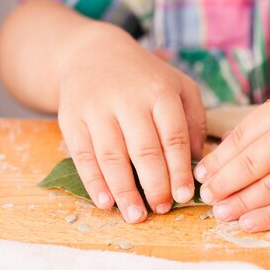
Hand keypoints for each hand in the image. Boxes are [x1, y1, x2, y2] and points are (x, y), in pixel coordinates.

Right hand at [58, 25, 205, 222]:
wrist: (91, 54)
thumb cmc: (144, 79)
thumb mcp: (177, 86)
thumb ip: (193, 120)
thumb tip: (197, 161)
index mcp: (159, 92)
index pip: (173, 137)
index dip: (179, 170)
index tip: (184, 196)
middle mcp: (128, 99)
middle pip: (144, 150)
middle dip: (155, 185)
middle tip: (161, 208)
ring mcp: (96, 109)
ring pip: (112, 156)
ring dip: (124, 191)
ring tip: (136, 216)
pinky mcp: (71, 119)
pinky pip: (83, 156)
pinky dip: (94, 183)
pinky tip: (106, 203)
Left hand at [193, 86, 269, 231]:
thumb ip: (260, 128)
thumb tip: (221, 158)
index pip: (240, 139)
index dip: (217, 161)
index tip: (201, 176)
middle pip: (250, 166)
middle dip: (222, 185)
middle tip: (205, 198)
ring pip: (269, 190)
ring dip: (240, 205)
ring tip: (220, 214)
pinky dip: (268, 218)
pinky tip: (248, 223)